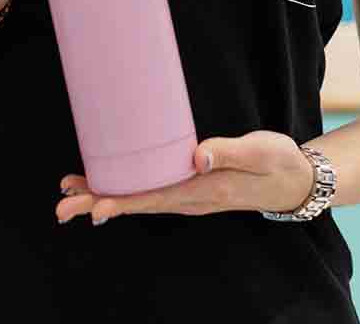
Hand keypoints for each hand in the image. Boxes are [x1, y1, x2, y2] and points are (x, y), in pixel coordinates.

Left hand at [56, 132, 314, 224]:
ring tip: (70, 192)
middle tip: (62, 204)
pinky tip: (106, 185)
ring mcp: (190, 196)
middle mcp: (192, 198)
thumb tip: (196, 156)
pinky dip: (124, 190)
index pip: (155, 198)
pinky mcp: (190, 187)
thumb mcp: (259, 150)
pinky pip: (151, 192)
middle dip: (98, 202)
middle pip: (137, 202)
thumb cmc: (278, 161)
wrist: (297, 179)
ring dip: (104, 196)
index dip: (122, 202)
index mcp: (205, 190)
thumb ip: (227, 151)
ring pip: (140, 199)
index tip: (93, 208)